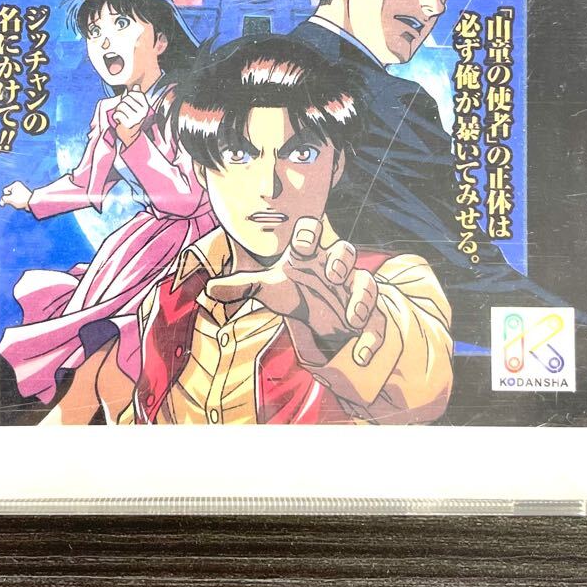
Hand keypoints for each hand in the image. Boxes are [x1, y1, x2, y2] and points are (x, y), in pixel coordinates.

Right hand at [0, 179, 32, 210]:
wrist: (32, 203)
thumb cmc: (21, 199)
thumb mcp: (9, 199)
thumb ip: (3, 199)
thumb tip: (2, 202)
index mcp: (15, 184)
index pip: (5, 191)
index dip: (7, 196)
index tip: (13, 197)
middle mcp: (18, 186)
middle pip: (9, 194)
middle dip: (11, 199)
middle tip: (17, 200)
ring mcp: (21, 190)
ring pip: (13, 197)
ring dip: (14, 201)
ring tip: (20, 202)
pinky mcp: (24, 195)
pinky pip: (17, 199)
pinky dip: (18, 202)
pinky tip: (22, 203)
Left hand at [112, 83, 150, 147]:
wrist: (131, 137)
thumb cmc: (132, 119)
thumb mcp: (136, 108)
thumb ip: (136, 97)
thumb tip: (136, 86)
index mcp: (146, 106)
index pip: (134, 93)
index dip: (128, 97)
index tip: (130, 105)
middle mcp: (143, 112)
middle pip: (126, 99)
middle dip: (122, 104)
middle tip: (124, 113)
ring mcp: (136, 118)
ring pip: (121, 105)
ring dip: (118, 111)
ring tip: (122, 116)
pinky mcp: (128, 124)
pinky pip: (117, 114)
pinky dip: (116, 117)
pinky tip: (119, 121)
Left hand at [205, 216, 387, 366]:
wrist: (323, 321)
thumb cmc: (295, 294)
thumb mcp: (270, 289)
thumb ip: (242, 286)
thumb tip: (209, 289)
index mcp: (308, 256)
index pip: (311, 231)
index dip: (308, 233)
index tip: (301, 247)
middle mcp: (333, 268)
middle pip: (345, 250)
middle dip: (340, 259)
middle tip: (331, 275)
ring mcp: (353, 291)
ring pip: (367, 282)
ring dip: (362, 297)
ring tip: (352, 318)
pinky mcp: (368, 316)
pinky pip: (377, 323)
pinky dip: (371, 339)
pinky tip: (361, 355)